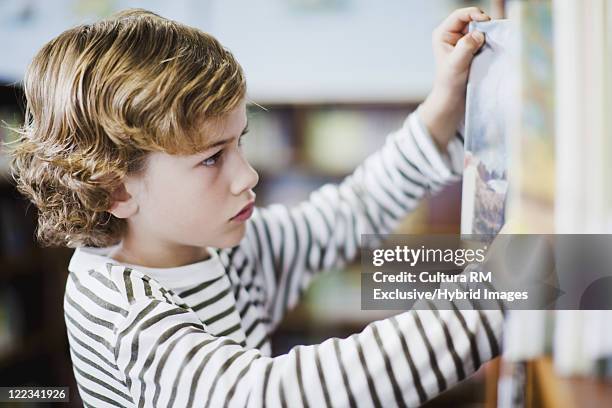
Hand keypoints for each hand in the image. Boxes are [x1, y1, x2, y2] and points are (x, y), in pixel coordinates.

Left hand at [419, 7, 489, 150]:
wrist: (453, 98)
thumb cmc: (450, 82)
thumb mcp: (456, 64)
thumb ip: (466, 47)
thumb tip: (478, 34)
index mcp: (443, 34)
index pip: (460, 15)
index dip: (474, 14)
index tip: (486, 21)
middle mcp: (452, 34)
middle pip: (472, 19)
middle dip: (483, 24)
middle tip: (493, 33)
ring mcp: (463, 40)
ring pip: (480, 28)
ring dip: (488, 33)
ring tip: (493, 41)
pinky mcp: (472, 48)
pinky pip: (484, 38)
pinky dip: (490, 40)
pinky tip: (494, 46)